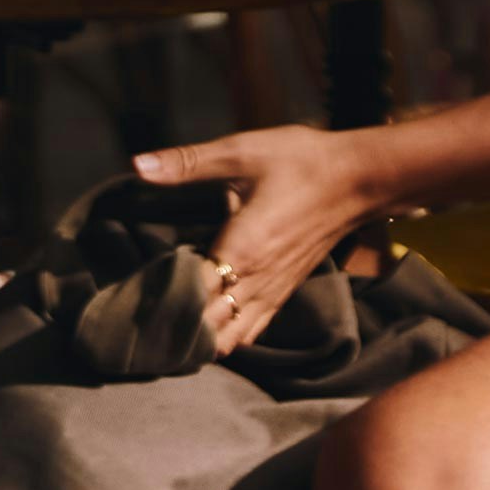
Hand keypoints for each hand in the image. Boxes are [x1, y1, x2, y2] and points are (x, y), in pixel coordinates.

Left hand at [137, 122, 378, 352]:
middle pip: (209, 326)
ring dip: (201, 338)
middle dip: (176, 328)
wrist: (358, 178)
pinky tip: (209, 335)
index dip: (162, 303)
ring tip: (167, 336)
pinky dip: (228, 337)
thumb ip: (188, 162)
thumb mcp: (241, 151)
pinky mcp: (284, 291)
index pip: (193, 294)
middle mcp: (256, 279)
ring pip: (232, 337)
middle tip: (138, 327)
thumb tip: (138, 163)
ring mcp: (273, 290)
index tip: (130, 303)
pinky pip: (253, 329)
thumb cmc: (299, 162)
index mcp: (240, 249)